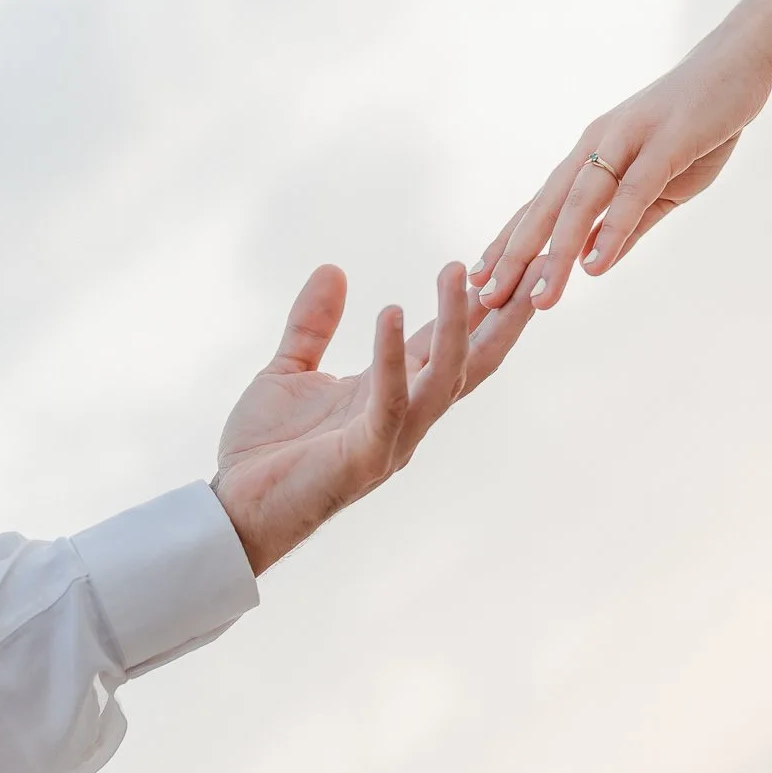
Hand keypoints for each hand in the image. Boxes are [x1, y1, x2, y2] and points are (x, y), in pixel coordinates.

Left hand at [214, 258, 538, 573]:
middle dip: (505, 316)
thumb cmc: (265, 451)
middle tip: (537, 267)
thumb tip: (334, 268)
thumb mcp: (290, 370)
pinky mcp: (366, 455)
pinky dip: (391, 356)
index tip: (513, 259)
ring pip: (445, 375)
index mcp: (393, 393)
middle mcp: (407, 415)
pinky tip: (392, 311)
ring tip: (459, 271)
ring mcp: (392, 437)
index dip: (481, 304)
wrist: (234, 512)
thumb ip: (314, 324)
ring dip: (455, 323)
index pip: (449, 342)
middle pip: (473, 360)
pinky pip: (390, 401)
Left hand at [470, 3, 771, 311]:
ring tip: (540, 298)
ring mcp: (628, 141)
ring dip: (557, 253)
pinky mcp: (666, 141)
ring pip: (581, 203)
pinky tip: (594, 265)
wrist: (739, 64)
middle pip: (546, 207)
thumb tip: (595, 263)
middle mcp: (597, 145)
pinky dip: (611, 229)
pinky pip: (631, 192)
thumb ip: (629, 224)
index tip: (480, 284)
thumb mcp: (661, 185)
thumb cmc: (698, 126)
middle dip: (514, 255)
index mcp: (591, 155)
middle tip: (486, 298)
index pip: (541, 207)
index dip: (509, 244)